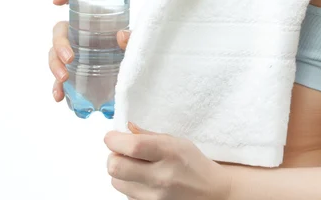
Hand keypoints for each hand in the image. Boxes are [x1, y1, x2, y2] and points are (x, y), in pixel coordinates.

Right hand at [49, 0, 131, 101]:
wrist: (139, 71)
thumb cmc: (135, 48)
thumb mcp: (136, 40)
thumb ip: (132, 38)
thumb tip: (120, 35)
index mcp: (96, 17)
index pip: (76, 0)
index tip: (57, 1)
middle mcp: (81, 32)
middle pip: (60, 31)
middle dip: (59, 44)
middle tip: (70, 59)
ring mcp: (75, 52)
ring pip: (54, 54)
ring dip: (55, 66)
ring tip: (64, 79)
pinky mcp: (75, 71)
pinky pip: (59, 78)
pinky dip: (56, 87)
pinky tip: (59, 95)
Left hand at [104, 122, 232, 199]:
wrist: (209, 191)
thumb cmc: (193, 162)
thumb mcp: (176, 141)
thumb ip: (149, 135)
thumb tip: (126, 128)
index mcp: (169, 152)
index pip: (133, 146)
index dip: (114, 140)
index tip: (111, 136)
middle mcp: (160, 176)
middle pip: (116, 167)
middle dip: (112, 156)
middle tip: (119, 151)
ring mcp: (154, 196)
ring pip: (116, 182)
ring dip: (119, 171)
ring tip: (132, 165)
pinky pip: (126, 194)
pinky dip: (127, 184)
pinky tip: (140, 178)